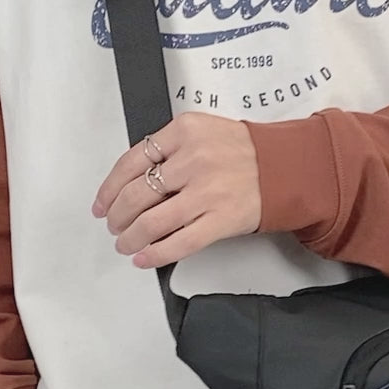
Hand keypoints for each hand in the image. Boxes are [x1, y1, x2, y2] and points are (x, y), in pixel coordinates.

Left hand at [92, 112, 261, 268]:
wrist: (286, 166)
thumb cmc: (243, 151)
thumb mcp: (202, 131)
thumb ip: (168, 148)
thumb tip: (130, 180)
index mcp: (185, 132)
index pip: (131, 162)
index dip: (109, 188)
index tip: (103, 202)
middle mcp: (194, 160)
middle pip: (136, 195)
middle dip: (117, 216)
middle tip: (113, 224)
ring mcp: (207, 192)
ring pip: (151, 222)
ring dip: (130, 237)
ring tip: (125, 243)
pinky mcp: (221, 219)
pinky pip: (178, 243)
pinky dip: (154, 254)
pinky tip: (144, 257)